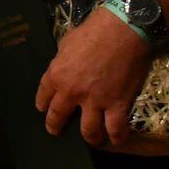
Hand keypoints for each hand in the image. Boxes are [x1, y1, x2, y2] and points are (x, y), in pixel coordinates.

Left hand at [37, 6, 151, 148]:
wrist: (124, 29)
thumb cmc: (95, 30)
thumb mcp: (68, 41)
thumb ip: (62, 59)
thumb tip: (64, 65)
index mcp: (56, 74)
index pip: (43, 97)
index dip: (43, 105)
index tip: (44, 109)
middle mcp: (72, 92)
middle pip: (58, 117)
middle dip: (55, 126)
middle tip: (56, 130)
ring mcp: (95, 101)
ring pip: (89, 131)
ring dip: (90, 137)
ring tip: (92, 138)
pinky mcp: (118, 105)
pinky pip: (116, 130)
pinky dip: (117, 138)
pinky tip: (117, 140)